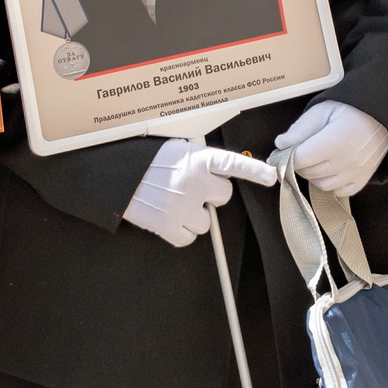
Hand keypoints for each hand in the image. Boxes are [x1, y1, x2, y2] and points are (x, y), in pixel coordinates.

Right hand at [121, 140, 277, 246]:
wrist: (116, 176)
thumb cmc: (146, 162)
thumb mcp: (177, 149)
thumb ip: (200, 159)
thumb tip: (218, 171)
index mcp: (198, 159)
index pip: (234, 164)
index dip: (255, 172)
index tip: (272, 177)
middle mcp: (195, 182)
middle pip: (223, 197)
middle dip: (210, 195)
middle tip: (189, 189)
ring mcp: (183, 206)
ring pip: (206, 221)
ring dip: (193, 215)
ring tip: (173, 202)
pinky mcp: (169, 226)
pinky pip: (188, 238)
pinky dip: (179, 232)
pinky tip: (167, 217)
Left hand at [275, 100, 387, 197]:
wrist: (381, 113)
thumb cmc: (350, 109)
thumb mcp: (322, 111)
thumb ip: (300, 129)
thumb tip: (280, 144)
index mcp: (333, 142)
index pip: (300, 159)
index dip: (285, 157)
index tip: (279, 154)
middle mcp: (345, 162)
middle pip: (308, 172)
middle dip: (298, 163)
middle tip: (299, 152)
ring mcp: (355, 173)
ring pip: (321, 185)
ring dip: (312, 175)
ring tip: (315, 160)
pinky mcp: (362, 179)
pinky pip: (340, 192)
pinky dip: (331, 185)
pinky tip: (329, 170)